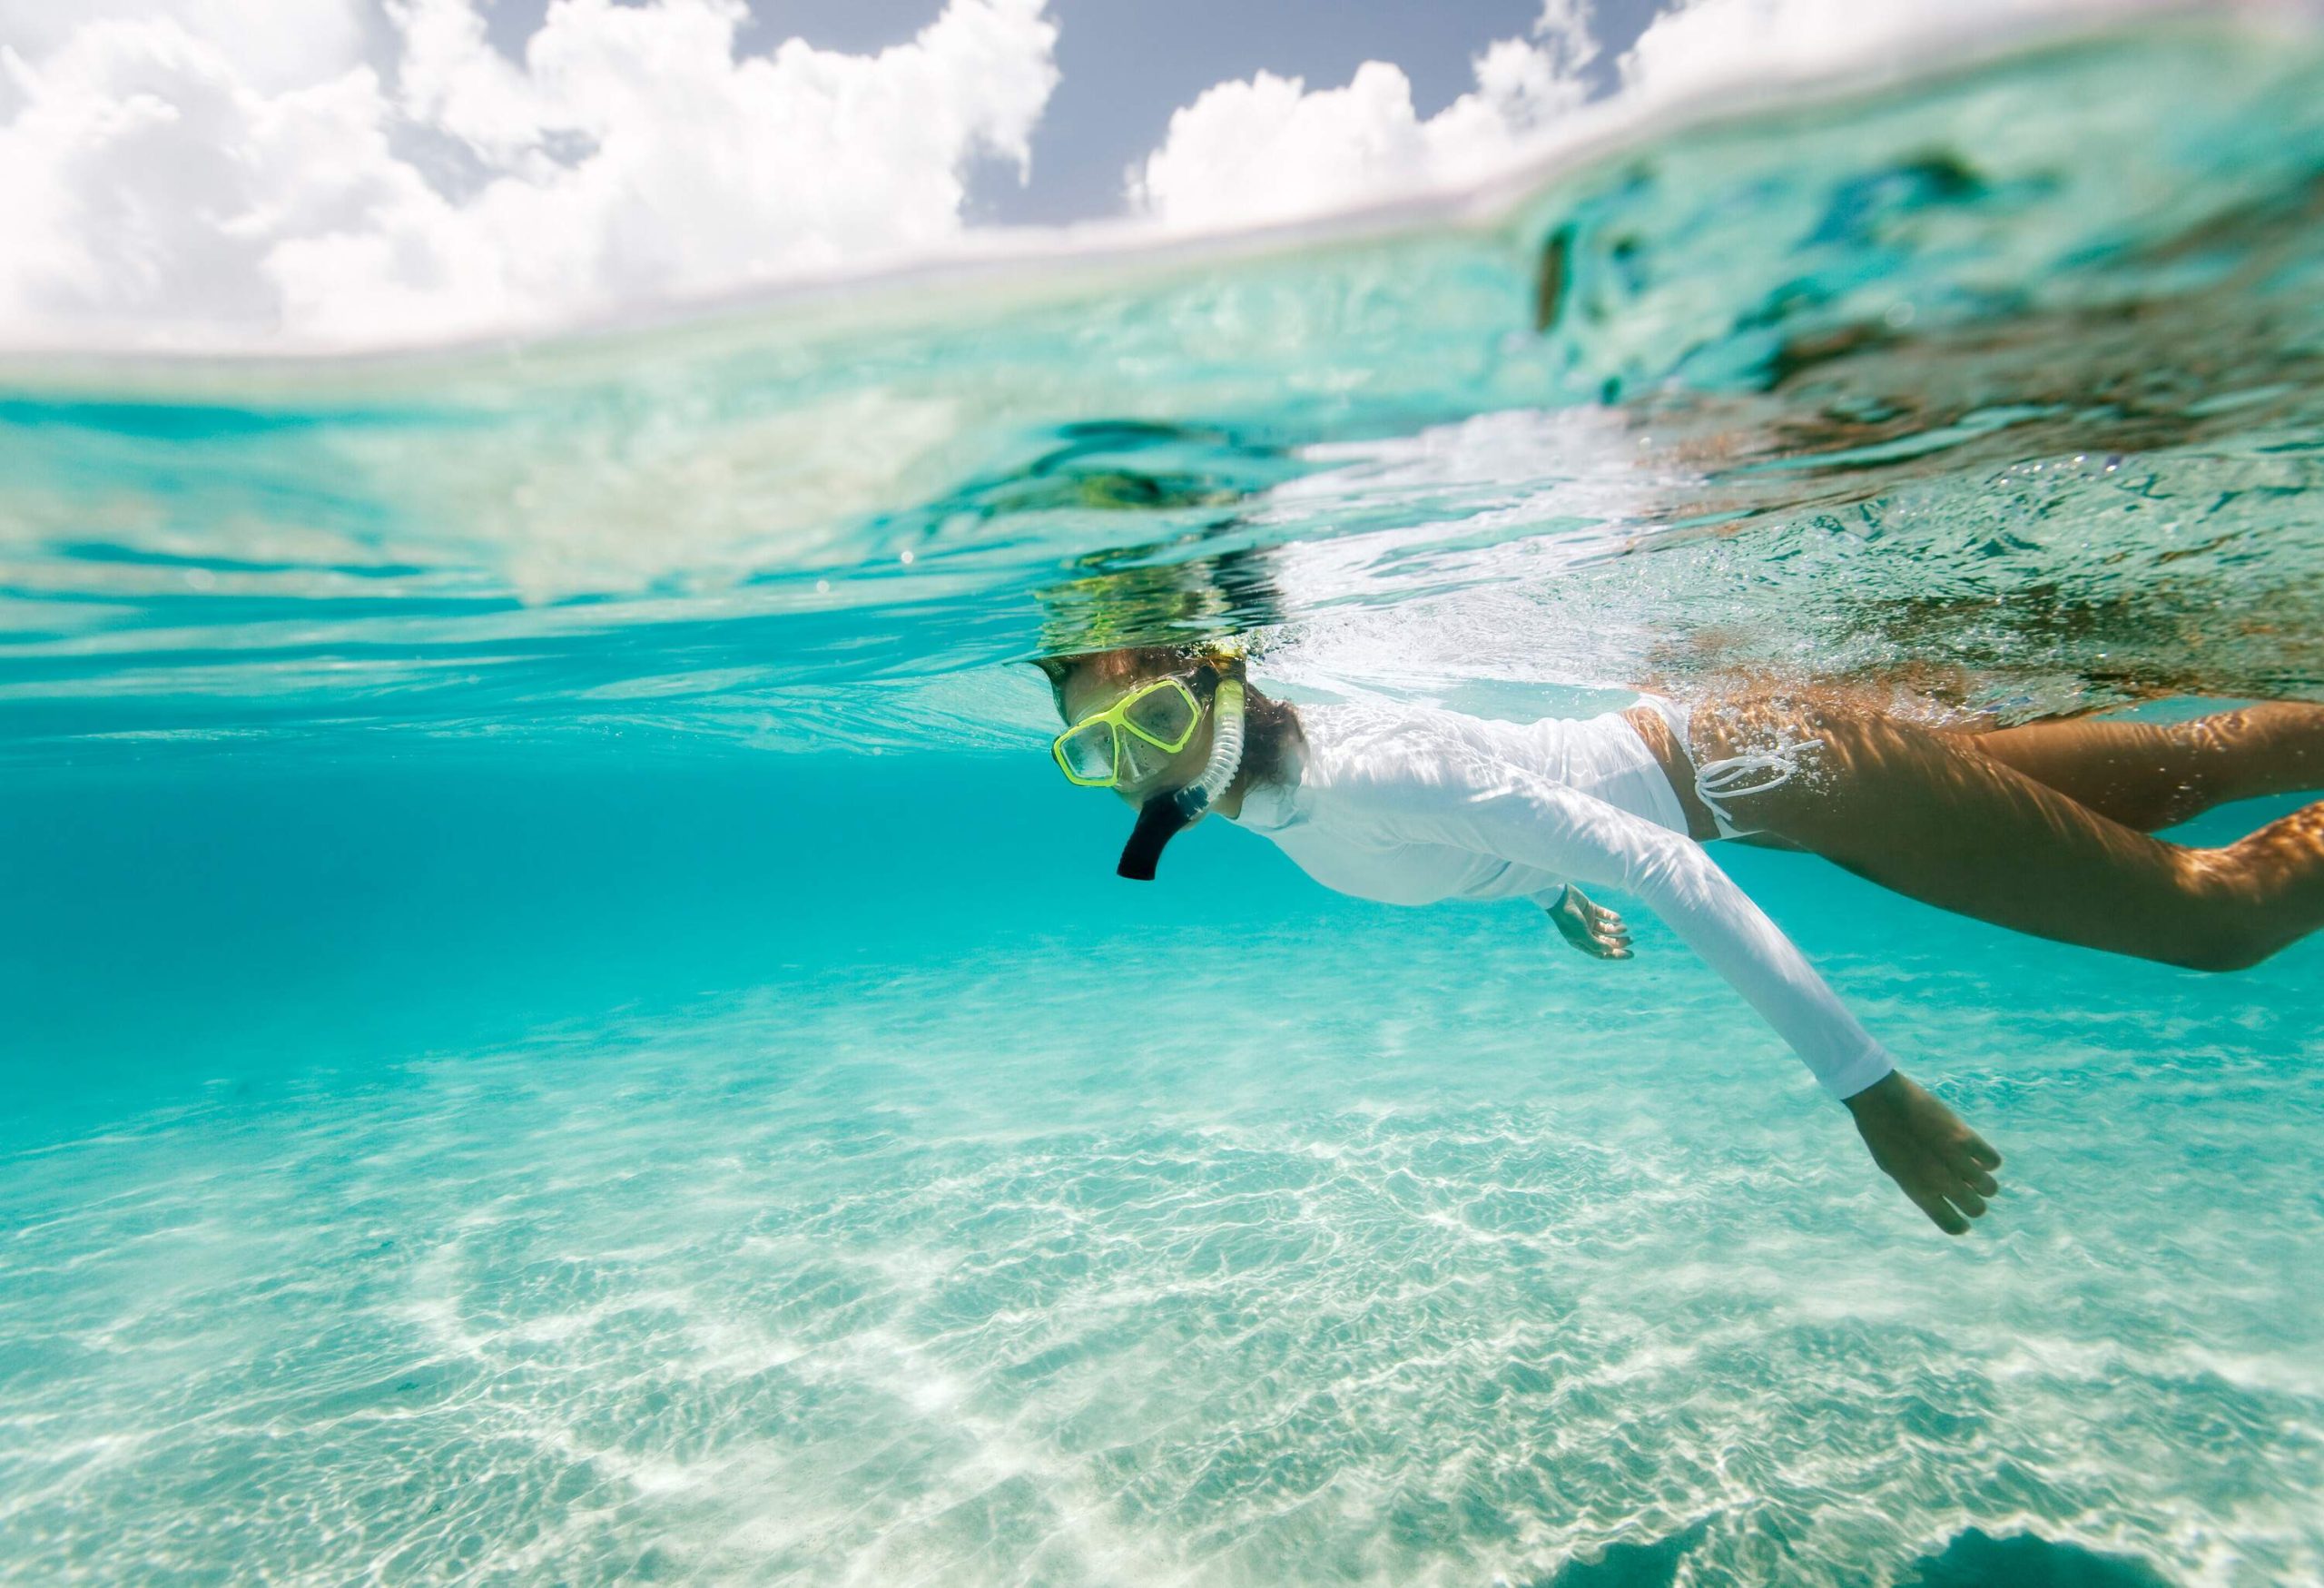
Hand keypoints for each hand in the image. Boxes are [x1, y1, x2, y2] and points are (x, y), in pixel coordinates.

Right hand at [1546, 885, 1632, 959]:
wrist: (1560, 898)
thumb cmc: (1568, 919)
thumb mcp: (1581, 935)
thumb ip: (1596, 944)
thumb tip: (1611, 951)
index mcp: (1581, 943)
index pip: (1602, 952)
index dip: (1616, 955)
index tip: (1630, 955)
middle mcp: (1585, 933)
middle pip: (1606, 941)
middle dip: (1619, 942)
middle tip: (1631, 940)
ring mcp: (1588, 921)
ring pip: (1606, 928)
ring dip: (1617, 929)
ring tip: (1624, 928)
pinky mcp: (1590, 909)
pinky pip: (1604, 915)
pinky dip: (1612, 917)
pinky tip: (1617, 918)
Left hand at [1844, 1070, 2002, 1234]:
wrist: (1880, 1101)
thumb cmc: (1881, 1134)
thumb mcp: (1894, 1169)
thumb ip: (1919, 1185)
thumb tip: (1946, 1193)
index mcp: (1919, 1192)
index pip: (1951, 1225)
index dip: (1960, 1224)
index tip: (1962, 1219)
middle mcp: (1940, 1181)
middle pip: (1976, 1208)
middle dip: (1974, 1202)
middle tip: (1967, 1188)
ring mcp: (1955, 1160)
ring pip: (1989, 1187)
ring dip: (1982, 1181)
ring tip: (1970, 1167)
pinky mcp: (1966, 1138)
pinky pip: (1993, 1161)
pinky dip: (1987, 1159)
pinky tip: (1974, 1151)